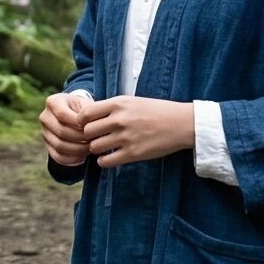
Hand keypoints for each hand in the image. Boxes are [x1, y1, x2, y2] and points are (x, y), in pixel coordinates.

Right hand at [40, 90, 91, 166]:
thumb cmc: (84, 109)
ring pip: (59, 146)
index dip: (79, 124)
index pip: (63, 115)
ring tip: (91, 148)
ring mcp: (44, 132)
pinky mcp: (47, 146)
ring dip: (78, 149)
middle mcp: (44, 116)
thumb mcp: (87, 105)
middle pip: (61, 131)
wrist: (76, 115)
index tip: (93, 128)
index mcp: (53, 102)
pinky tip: (83, 156)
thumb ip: (89, 114)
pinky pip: (58, 157)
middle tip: (95, 141)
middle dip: (80, 138)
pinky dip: (72, 159)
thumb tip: (94, 129)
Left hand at [81, 95, 196, 167]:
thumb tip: (89, 116)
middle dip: (88, 136)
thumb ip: (111, 107)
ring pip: (94, 147)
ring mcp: (126, 137)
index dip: (82, 121)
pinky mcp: (133, 154)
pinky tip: (110, 157)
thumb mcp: (131, 101)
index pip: (85, 113)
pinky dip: (104, 161)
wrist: (181, 123)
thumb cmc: (156, 111)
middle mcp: (119, 120)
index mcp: (118, 104)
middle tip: (95, 138)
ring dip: (96, 149)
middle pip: (87, 131)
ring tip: (104, 148)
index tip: (87, 125)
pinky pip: (106, 161)